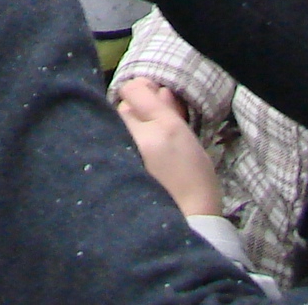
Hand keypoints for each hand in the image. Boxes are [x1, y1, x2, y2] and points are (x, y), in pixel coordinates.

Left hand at [116, 78, 223, 217]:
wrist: (189, 218)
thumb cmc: (196, 179)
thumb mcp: (189, 139)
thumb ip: (171, 111)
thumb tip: (159, 90)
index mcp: (165, 127)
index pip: (133, 89)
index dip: (141, 90)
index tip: (151, 98)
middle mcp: (141, 137)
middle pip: (121, 106)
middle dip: (132, 110)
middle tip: (148, 124)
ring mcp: (126, 154)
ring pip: (114, 124)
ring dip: (124, 128)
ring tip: (142, 143)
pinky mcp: (116, 169)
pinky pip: (112, 143)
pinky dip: (118, 143)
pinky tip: (133, 155)